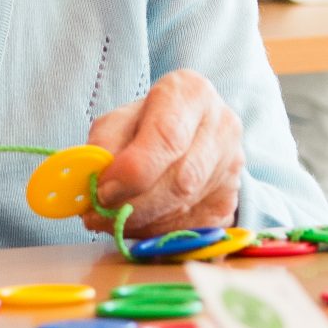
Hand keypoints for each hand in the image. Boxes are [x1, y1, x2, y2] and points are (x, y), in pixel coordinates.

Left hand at [83, 69, 244, 236]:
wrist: (191, 134)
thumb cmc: (150, 122)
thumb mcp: (120, 120)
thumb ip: (104, 144)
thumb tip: (96, 180)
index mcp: (192, 94)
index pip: (167, 136)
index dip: (131, 171)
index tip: (102, 190)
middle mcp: (222, 128)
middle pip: (180, 180)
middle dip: (133, 205)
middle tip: (98, 214)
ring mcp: (232, 168)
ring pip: (184, 208)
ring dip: (140, 223)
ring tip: (112, 218)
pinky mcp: (230, 202)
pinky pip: (190, 228)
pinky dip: (157, 234)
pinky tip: (138, 224)